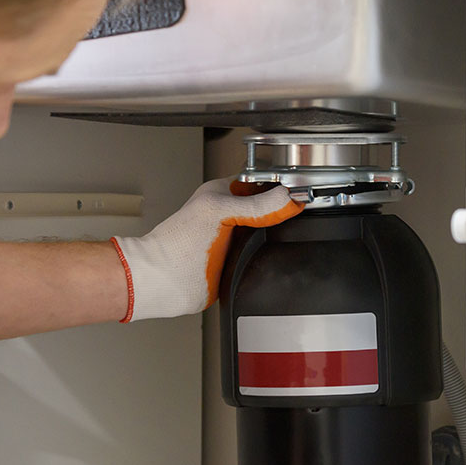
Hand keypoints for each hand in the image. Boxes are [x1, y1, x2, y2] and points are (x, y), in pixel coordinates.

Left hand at [111, 179, 300, 321]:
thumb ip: (255, 205)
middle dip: (284, 211)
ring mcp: (235, 242)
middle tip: (301, 212)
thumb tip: (287, 198)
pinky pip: (262, 258)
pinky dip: (271, 259)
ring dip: (278, 237)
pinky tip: (277, 256)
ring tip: (292, 234)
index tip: (302, 190)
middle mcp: (231, 217)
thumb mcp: (219, 211)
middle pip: (269, 209)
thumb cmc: (175, 244)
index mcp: (223, 195)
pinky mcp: (237, 264)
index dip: (281, 185)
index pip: (261, 182)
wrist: (164, 282)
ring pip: (268, 234)